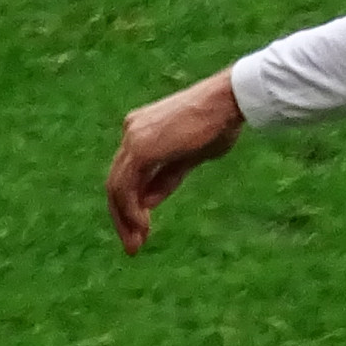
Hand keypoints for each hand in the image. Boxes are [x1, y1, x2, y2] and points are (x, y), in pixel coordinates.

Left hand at [105, 66, 243, 252]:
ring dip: (125, 219)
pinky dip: (130, 210)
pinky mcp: (140, 149)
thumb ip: (166, 177)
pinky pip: (125, 186)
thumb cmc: (219, 123)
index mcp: (141, 129)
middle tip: (133, 246)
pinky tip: (141, 226)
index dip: (132, 204)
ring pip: (117, 187)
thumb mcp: (191, 156)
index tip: (142, 228)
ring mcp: (133, 138)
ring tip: (137, 244)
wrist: (229, 100)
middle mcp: (131, 131)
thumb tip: (146, 203)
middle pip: (117, 182)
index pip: (127, 173)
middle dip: (123, 217)